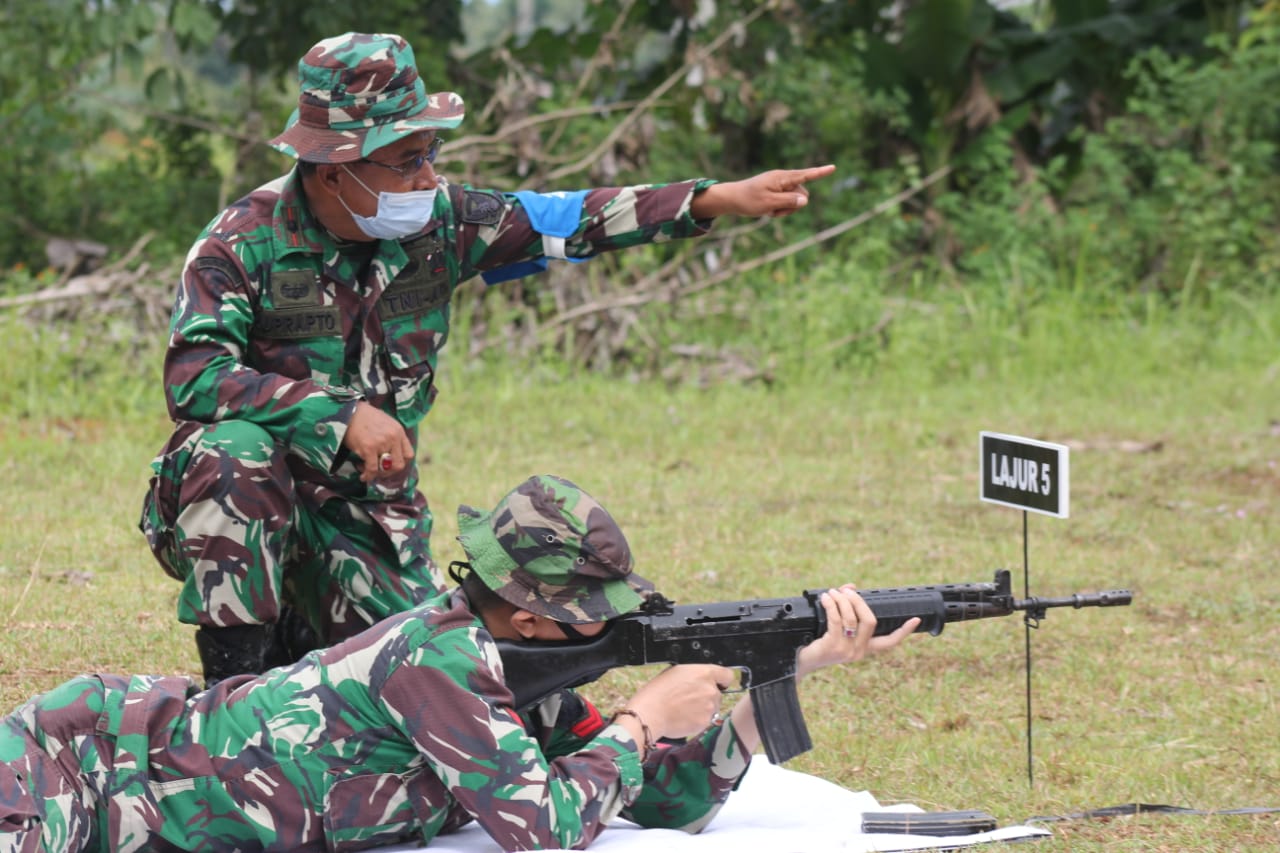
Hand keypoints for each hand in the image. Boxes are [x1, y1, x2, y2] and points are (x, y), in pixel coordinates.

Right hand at [343, 401, 414, 482]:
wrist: (348, 411)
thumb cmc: (364, 418)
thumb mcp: (385, 424)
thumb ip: (391, 438)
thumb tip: (390, 458)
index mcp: (399, 431)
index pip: (409, 455)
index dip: (399, 463)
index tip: (389, 465)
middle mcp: (393, 437)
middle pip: (399, 465)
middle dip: (388, 472)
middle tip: (378, 471)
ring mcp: (382, 443)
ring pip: (386, 469)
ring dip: (376, 474)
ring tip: (366, 470)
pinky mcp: (369, 448)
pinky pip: (372, 469)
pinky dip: (368, 476)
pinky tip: (362, 475)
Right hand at [624, 664, 734, 740]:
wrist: (650, 713)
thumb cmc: (658, 692)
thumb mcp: (676, 672)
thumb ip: (695, 674)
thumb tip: (701, 679)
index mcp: (704, 673)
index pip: (727, 675)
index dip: (721, 680)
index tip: (718, 683)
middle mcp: (710, 690)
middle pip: (718, 693)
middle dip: (707, 696)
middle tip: (690, 698)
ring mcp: (709, 707)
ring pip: (713, 707)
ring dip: (703, 708)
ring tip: (685, 709)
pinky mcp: (705, 722)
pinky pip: (706, 720)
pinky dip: (698, 719)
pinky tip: (684, 717)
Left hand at [690, 165, 836, 219]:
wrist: (732, 199)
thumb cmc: (748, 200)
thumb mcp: (769, 204)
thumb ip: (789, 201)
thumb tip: (806, 200)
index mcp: (781, 178)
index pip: (805, 175)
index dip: (820, 173)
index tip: (833, 167)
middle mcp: (782, 179)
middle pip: (802, 194)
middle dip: (793, 206)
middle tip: (774, 212)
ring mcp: (779, 185)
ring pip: (795, 201)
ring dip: (785, 210)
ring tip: (769, 211)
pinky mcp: (776, 191)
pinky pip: (786, 202)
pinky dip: (780, 209)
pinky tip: (767, 211)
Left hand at [795, 585, 919, 677]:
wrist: (798, 660)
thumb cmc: (816, 641)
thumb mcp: (835, 626)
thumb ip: (845, 607)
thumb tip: (852, 587)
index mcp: (864, 648)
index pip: (890, 642)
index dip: (903, 631)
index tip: (916, 619)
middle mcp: (858, 652)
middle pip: (870, 621)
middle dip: (859, 602)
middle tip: (846, 592)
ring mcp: (846, 651)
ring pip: (852, 618)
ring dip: (841, 600)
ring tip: (831, 592)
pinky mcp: (832, 646)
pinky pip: (836, 619)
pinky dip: (831, 605)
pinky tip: (825, 598)